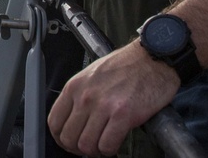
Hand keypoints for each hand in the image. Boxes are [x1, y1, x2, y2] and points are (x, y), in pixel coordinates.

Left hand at [49, 42, 178, 156]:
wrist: (152, 58)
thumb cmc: (126, 65)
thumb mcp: (92, 74)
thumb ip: (80, 95)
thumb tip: (73, 120)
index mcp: (75, 86)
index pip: (54, 122)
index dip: (61, 138)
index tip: (70, 141)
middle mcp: (85, 96)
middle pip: (68, 137)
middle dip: (78, 148)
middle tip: (90, 146)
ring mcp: (103, 106)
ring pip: (86, 145)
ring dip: (95, 150)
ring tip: (104, 144)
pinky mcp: (123, 115)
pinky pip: (107, 146)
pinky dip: (110, 150)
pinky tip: (116, 141)